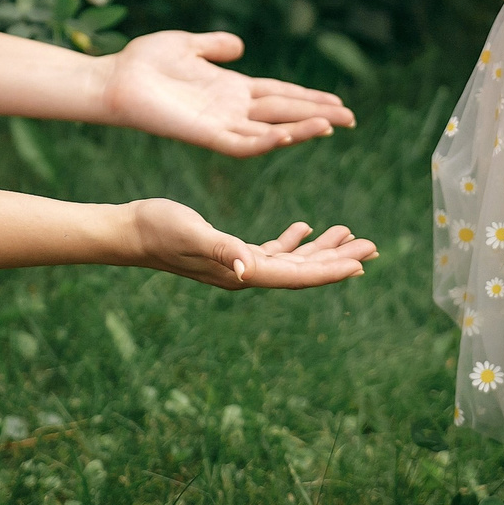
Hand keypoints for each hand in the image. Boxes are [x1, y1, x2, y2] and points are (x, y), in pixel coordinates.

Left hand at [101, 30, 354, 155]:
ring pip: (270, 131)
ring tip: (330, 125)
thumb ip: (215, 46)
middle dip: (317, 115)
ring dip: (300, 129)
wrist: (114, 79)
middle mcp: (231, 109)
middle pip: (284, 112)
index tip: (338, 102)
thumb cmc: (144, 63)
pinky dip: (266, 140)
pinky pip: (242, 143)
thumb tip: (239, 46)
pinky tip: (289, 135)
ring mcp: (220, 123)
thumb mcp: (187, 45)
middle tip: (351, 119)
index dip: (308, 98)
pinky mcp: (205, 135)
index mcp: (231, 89)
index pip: (279, 95)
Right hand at [128, 200, 376, 289]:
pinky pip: (272, 251)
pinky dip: (293, 241)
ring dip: (321, 250)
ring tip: (351, 236)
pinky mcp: (230, 251)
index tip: (362, 263)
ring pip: (291, 261)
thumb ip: (219, 250)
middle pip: (302, 271)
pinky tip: (305, 228)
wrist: (130, 231)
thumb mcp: (191, 233)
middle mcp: (245, 272)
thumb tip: (245, 269)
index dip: (330, 270)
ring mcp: (238, 264)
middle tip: (373, 246)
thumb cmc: (158, 229)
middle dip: (338, 259)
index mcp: (242, 270)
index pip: (296, 276)